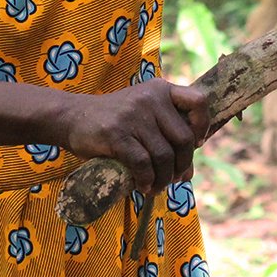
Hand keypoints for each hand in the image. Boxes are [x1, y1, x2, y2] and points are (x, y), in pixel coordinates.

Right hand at [63, 79, 209, 194]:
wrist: (73, 116)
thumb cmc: (115, 120)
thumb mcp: (143, 114)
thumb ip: (166, 133)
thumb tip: (188, 174)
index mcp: (161, 89)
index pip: (199, 101)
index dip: (202, 126)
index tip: (194, 144)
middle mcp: (151, 98)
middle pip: (183, 139)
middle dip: (182, 165)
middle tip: (173, 179)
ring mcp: (134, 115)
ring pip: (164, 156)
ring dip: (163, 179)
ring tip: (155, 187)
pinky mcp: (117, 134)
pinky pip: (143, 164)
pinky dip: (146, 181)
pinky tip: (142, 187)